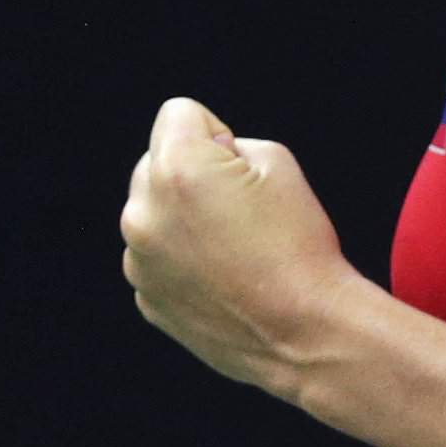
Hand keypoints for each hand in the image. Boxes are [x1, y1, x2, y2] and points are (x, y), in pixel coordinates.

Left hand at [120, 95, 358, 399]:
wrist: (306, 334)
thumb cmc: (298, 245)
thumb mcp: (277, 161)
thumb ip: (229, 144)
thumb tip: (205, 156)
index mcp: (176, 169)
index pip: (178, 113)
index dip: (215, 131)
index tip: (239, 166)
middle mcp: (143, 213)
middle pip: (156, 162)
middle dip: (189, 172)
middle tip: (239, 209)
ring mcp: (139, 261)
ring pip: (153, 212)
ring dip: (181, 218)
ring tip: (233, 247)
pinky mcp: (146, 298)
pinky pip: (156, 257)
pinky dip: (181, 260)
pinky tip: (222, 277)